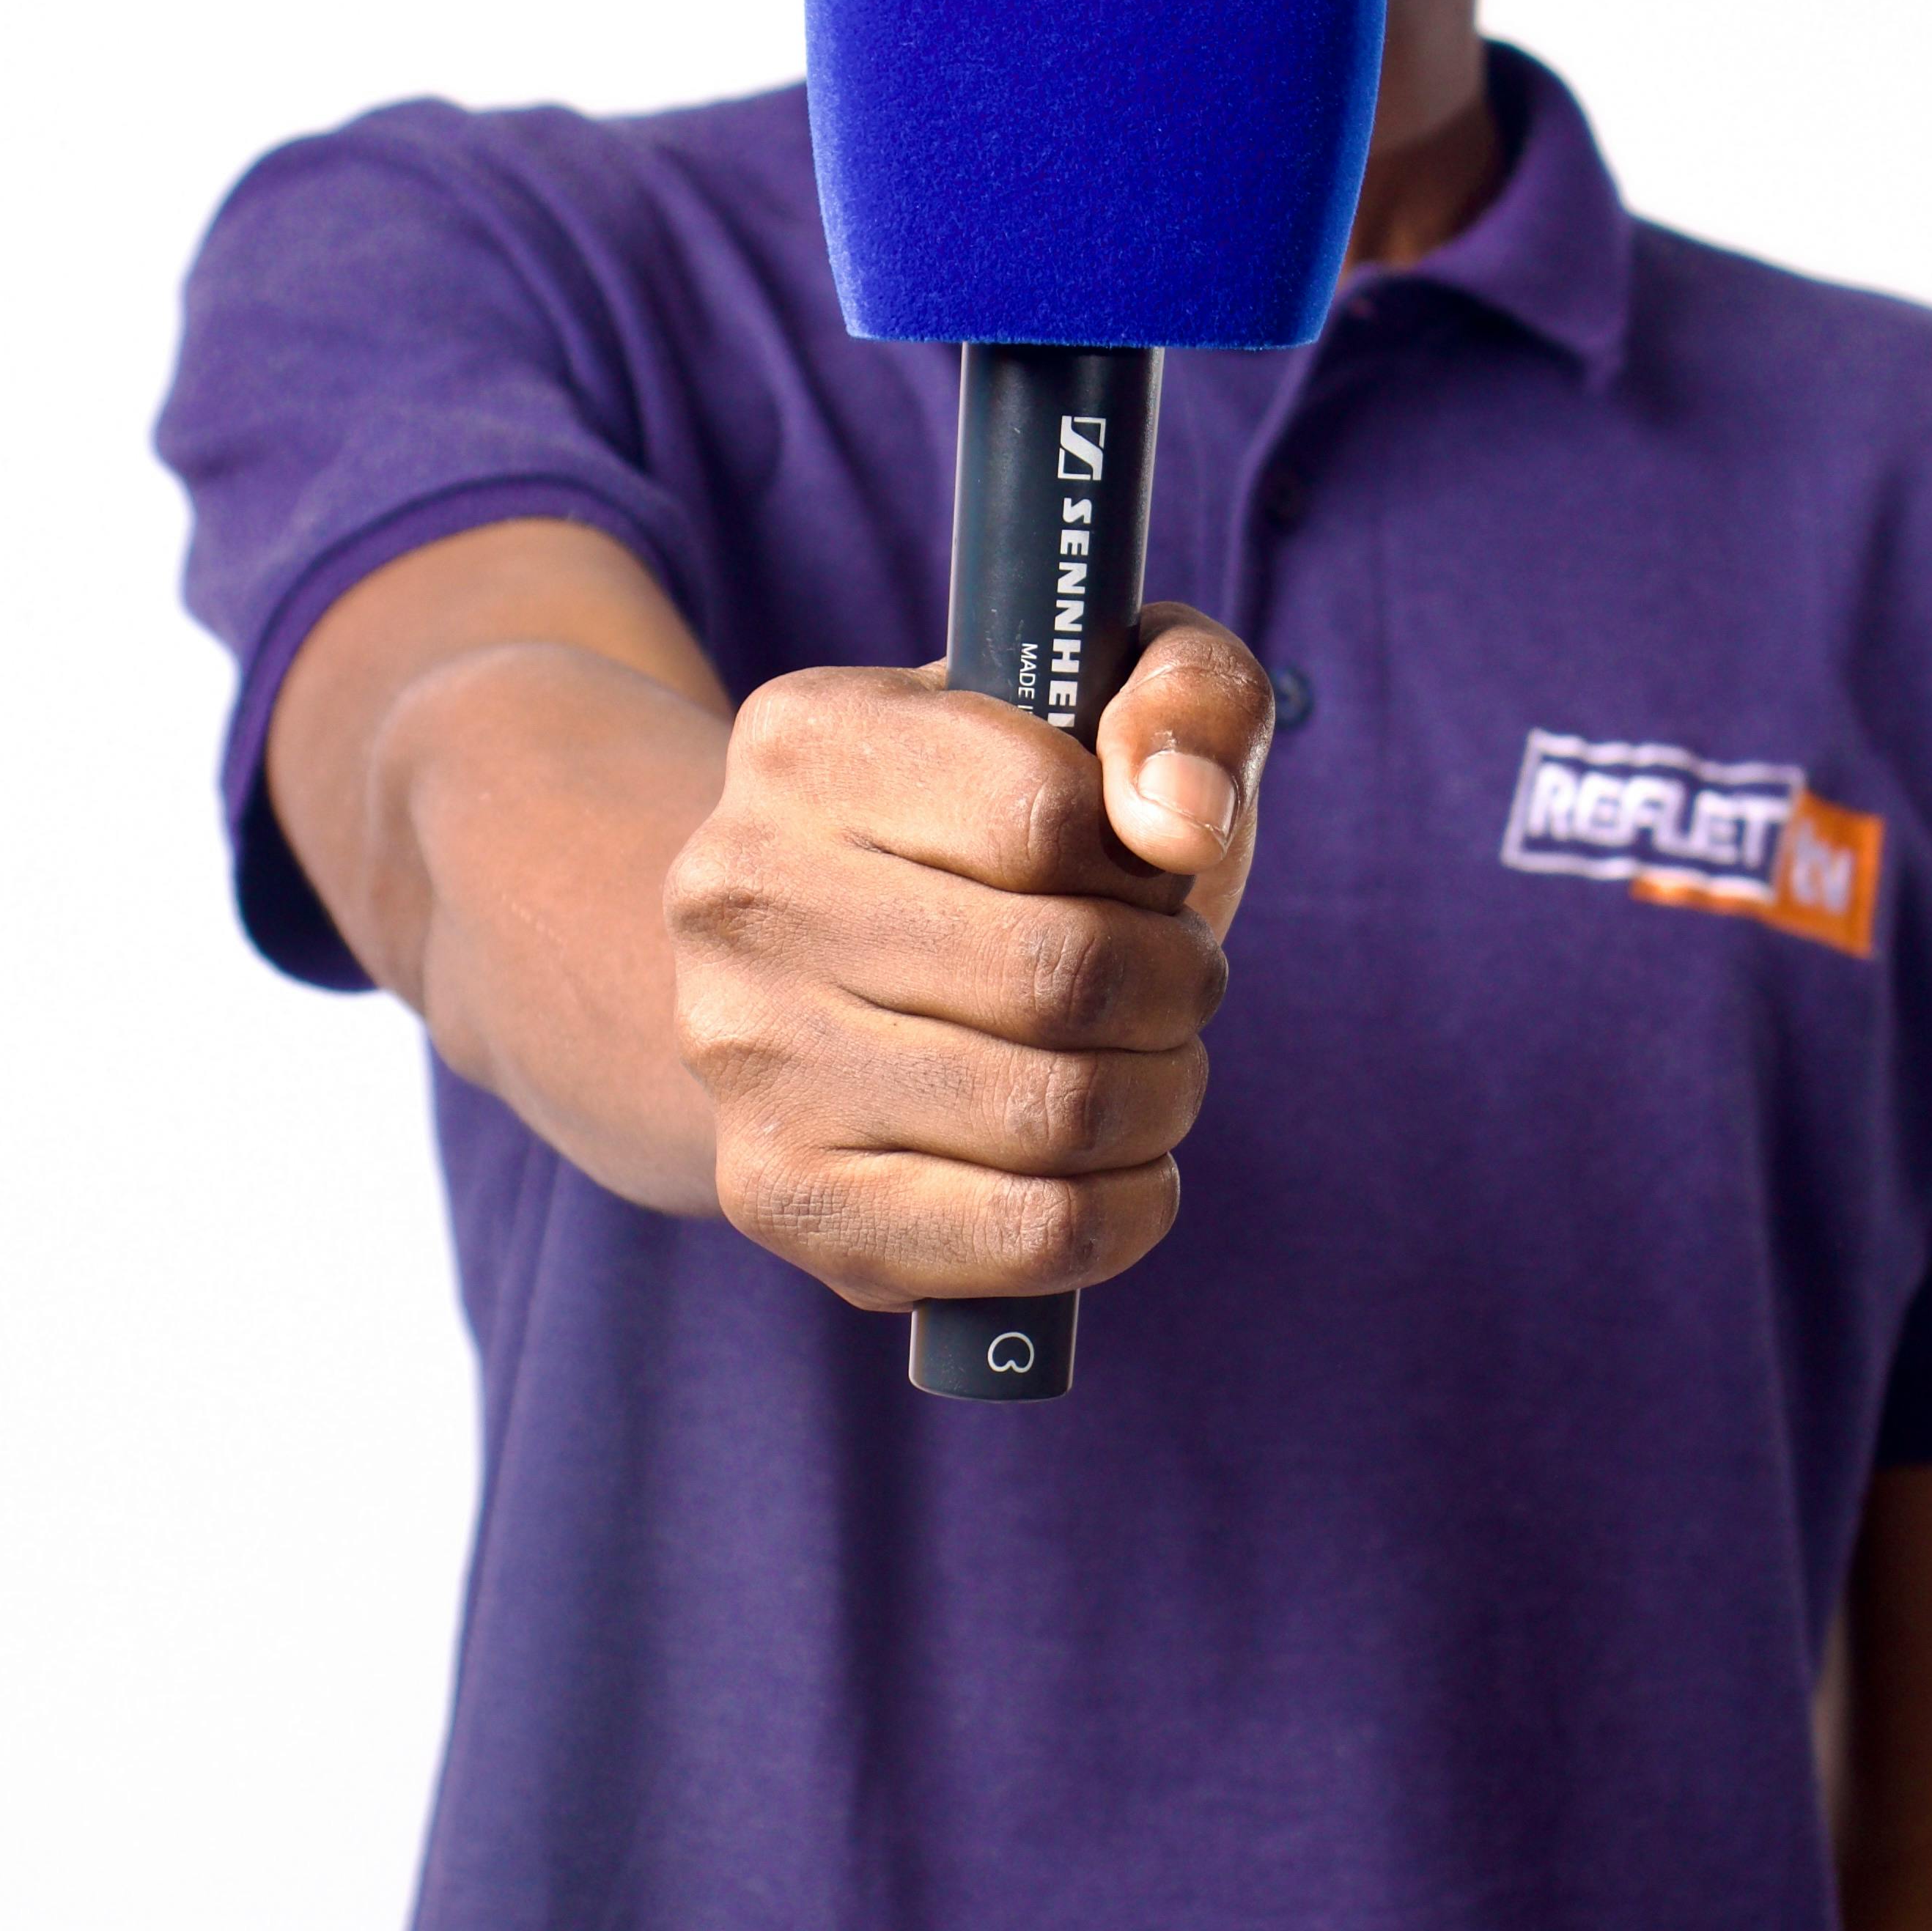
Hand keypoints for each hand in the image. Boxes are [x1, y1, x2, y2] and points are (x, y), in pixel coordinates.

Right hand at [666, 608, 1273, 1308]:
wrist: (817, 974)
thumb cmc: (1005, 835)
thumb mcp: (1108, 706)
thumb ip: (1190, 696)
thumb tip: (1181, 821)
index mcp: (808, 740)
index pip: (1048, 812)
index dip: (1148, 861)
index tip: (1144, 876)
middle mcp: (740, 891)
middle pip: (1064, 972)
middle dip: (1178, 990)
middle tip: (1179, 988)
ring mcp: (744, 1054)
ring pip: (1057, 1111)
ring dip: (1162, 1098)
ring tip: (1151, 1070)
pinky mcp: (779, 1193)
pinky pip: (1025, 1234)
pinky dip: (1126, 1211)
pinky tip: (1125, 1171)